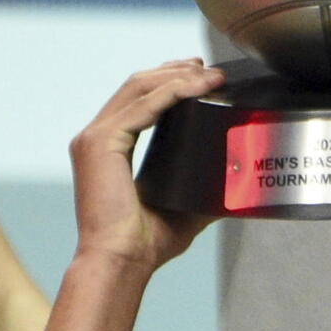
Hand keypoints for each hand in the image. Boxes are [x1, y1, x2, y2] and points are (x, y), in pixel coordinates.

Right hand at [70, 61, 225, 271]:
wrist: (121, 262)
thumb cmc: (145, 245)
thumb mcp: (182, 209)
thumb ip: (203, 190)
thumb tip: (237, 183)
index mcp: (107, 149)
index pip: (135, 101)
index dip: (166, 83)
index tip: (197, 76)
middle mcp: (95, 139)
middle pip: (136, 86)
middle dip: (174, 72)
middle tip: (208, 68)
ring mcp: (93, 139)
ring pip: (138, 89)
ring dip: (177, 77)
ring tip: (210, 75)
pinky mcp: (100, 143)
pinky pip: (142, 106)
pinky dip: (171, 93)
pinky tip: (196, 88)